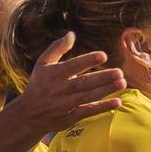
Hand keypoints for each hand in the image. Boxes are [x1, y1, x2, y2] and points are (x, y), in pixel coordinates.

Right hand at [9, 32, 126, 135]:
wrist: (28, 115)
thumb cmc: (39, 84)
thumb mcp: (42, 64)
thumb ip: (57, 48)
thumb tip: (71, 34)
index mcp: (54, 74)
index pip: (72, 66)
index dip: (88, 61)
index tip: (103, 56)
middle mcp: (60, 89)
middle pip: (83, 83)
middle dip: (102, 78)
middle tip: (119, 72)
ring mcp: (66, 105)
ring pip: (88, 97)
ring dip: (106, 91)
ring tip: (122, 83)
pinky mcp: (70, 117)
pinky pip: (88, 112)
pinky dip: (102, 107)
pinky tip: (117, 102)